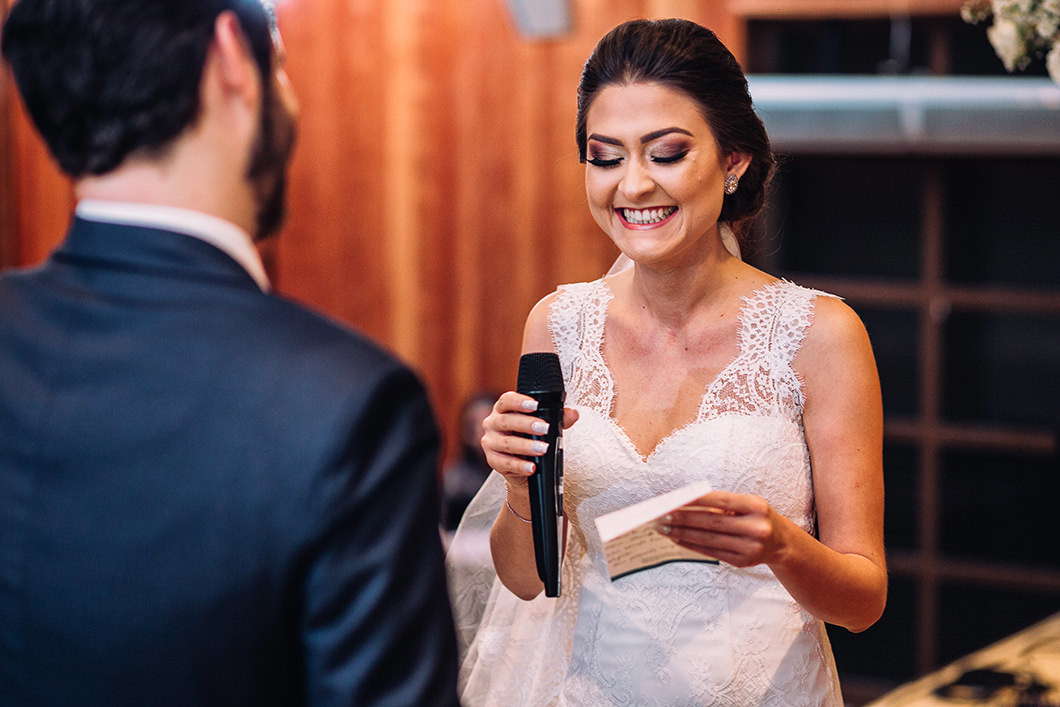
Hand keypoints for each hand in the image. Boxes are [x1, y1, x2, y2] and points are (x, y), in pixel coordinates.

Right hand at [480, 391, 578, 489]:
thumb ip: (559, 418)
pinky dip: (519, 466)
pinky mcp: (492, 460)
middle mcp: (493, 423)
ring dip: (526, 446)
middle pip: (506, 421)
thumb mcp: (543, 425)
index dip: (519, 402)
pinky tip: (532, 467)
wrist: (521, 463)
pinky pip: (504, 463)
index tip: (535, 405)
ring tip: (543, 449)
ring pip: (506, 443)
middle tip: (545, 428)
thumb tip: (573, 414)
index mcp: (503, 409)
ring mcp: (490, 442)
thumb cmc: (529, 437)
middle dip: (526, 424)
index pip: (507, 400)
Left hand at [657, 491, 788, 567]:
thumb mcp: (746, 504)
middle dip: (683, 519)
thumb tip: (683, 505)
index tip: (673, 499)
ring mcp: (750, 547)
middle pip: (712, 522)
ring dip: (683, 534)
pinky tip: (677, 540)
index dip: (694, 500)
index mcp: (756, 506)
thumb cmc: (756, 517)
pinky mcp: (743, 562)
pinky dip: (692, 546)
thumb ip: (720, 504)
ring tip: (664, 529)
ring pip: (709, 539)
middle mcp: (756, 527)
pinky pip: (712, 553)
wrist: (781, 543)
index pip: (719, 501)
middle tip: (661, 516)